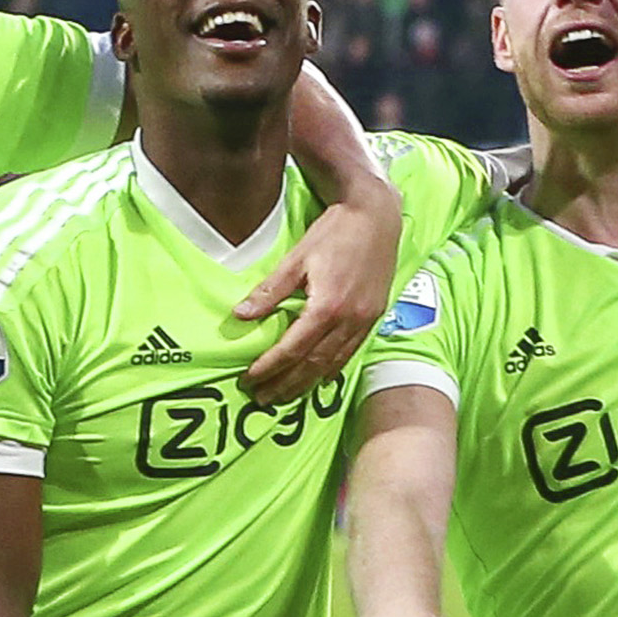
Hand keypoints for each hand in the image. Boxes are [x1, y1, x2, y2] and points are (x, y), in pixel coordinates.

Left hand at [238, 176, 396, 400]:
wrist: (376, 217)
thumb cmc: (334, 233)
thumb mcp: (296, 259)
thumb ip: (270, 291)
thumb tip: (240, 316)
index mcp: (327, 307)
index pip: (293, 348)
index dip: (270, 367)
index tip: (249, 379)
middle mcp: (349, 320)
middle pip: (313, 364)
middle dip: (286, 384)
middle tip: (262, 399)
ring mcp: (365, 321)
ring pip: (333, 363)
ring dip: (306, 383)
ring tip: (283, 396)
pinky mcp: (374, 317)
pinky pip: (350, 352)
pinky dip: (331, 369)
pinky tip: (317, 378)